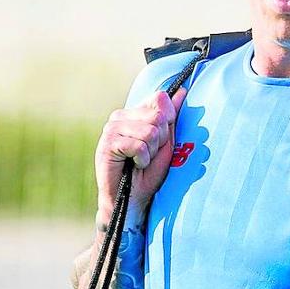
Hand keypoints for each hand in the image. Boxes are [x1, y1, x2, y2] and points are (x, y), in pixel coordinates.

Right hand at [94, 88, 185, 225]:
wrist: (134, 197)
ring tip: (142, 160)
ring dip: (152, 151)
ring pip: (150, 131)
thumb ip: (172, 116)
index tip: (161, 140)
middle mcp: (120, 116)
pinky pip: (139, 145)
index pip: (160, 98)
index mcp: (135, 112)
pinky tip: (135, 165)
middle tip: (150, 153)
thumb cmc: (150, 171)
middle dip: (162, 139)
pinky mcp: (107, 143)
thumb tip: (182, 90)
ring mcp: (111, 128)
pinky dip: (143, 159)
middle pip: (158, 116)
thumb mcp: (167, 141)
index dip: (168, 121)